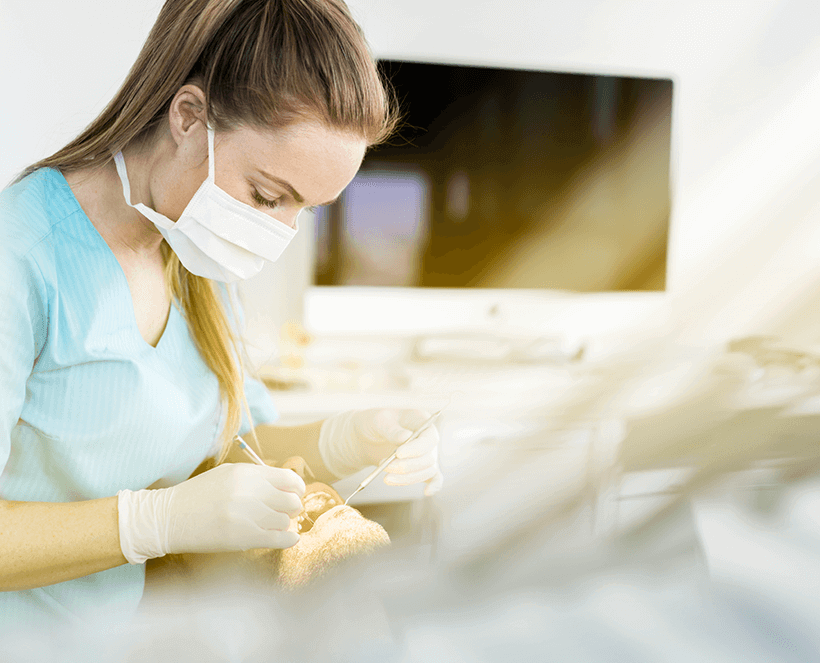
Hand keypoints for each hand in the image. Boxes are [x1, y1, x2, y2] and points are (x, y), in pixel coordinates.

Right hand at [117, 463, 305, 563]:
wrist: (167, 518)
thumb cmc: (198, 496)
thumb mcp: (227, 475)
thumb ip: (257, 478)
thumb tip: (287, 486)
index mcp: (246, 473)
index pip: (288, 479)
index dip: (296, 488)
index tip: (295, 495)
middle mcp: (249, 491)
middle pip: (291, 501)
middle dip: (291, 508)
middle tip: (284, 512)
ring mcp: (246, 515)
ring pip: (285, 521)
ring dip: (282, 524)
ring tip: (272, 525)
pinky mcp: (242, 537)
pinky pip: (279, 538)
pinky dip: (288, 539)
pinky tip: (287, 538)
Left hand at [318, 408, 443, 495]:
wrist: (368, 437)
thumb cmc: (374, 423)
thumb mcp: (378, 421)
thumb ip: (392, 429)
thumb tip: (406, 438)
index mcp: (421, 420)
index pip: (429, 437)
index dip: (417, 448)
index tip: (398, 454)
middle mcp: (428, 438)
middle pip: (429, 457)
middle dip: (407, 466)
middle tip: (385, 468)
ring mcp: (427, 453)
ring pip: (427, 471)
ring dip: (408, 478)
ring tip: (385, 477)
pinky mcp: (421, 467)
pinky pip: (434, 477)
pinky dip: (434, 485)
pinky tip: (427, 492)